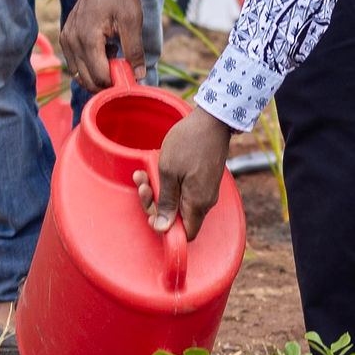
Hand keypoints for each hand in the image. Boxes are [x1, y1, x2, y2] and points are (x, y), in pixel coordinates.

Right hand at [60, 0, 145, 92]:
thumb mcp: (133, 20)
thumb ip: (135, 50)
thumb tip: (139, 76)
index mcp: (88, 38)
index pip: (99, 76)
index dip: (116, 82)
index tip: (131, 77)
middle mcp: (72, 41)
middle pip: (87, 80)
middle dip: (106, 83)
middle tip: (124, 71)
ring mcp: (66, 40)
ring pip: (79, 75)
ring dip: (97, 75)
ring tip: (113, 56)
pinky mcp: (66, 38)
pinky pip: (75, 64)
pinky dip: (89, 66)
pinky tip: (104, 51)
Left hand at [142, 107, 234, 240]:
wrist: (212, 120)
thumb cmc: (189, 142)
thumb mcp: (169, 172)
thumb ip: (166, 202)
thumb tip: (163, 228)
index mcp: (197, 203)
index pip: (185, 234)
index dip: (166, 230)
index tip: (151, 213)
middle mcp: (206, 201)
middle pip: (179, 219)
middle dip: (155, 204)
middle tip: (142, 184)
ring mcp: (207, 190)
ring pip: (180, 203)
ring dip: (159, 191)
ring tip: (145, 173)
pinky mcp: (205, 180)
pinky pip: (186, 192)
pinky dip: (170, 184)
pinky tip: (157, 169)